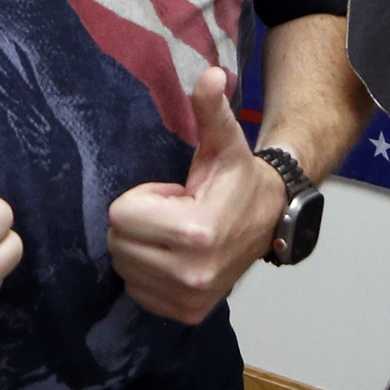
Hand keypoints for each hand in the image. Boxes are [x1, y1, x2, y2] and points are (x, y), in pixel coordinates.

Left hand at [108, 67, 285, 324]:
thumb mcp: (224, 141)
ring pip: (124, 267)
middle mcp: (190, 273)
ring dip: (142, 247)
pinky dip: (149, 272)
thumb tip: (213, 75)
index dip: (144, 197)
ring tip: (176, 233)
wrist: (271, 220)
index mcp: (195, 232)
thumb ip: (211, 110)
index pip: (121, 214)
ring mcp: (189, 298)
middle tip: (173, 212)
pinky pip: (137, 291)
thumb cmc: (237, 178)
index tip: (174, 193)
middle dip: (138, 222)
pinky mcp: (186, 314)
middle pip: (118, 242)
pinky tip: (177, 256)